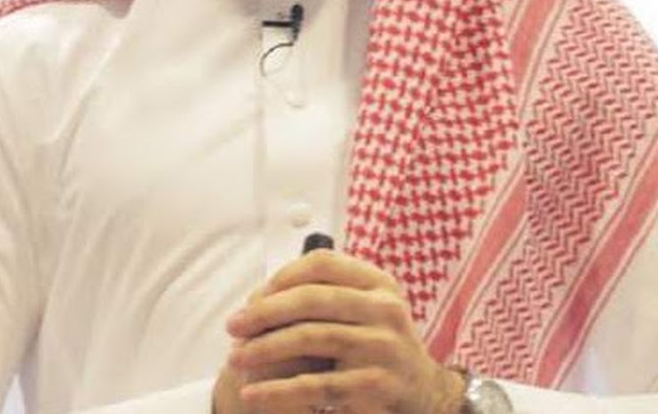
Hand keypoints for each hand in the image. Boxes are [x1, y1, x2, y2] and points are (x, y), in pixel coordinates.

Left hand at [217, 249, 465, 413]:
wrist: (424, 394)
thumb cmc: (379, 345)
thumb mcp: (366, 309)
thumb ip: (328, 293)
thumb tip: (260, 296)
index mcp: (378, 283)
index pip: (322, 263)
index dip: (283, 276)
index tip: (255, 294)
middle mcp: (384, 309)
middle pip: (312, 299)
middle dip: (265, 312)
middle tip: (234, 326)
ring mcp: (382, 347)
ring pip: (311, 339)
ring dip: (266, 348)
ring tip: (237, 358)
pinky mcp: (375, 386)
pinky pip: (316, 385)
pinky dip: (279, 390)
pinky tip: (254, 393)